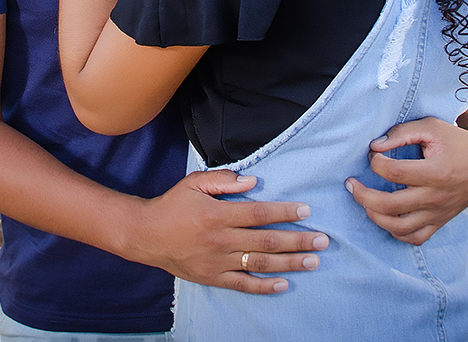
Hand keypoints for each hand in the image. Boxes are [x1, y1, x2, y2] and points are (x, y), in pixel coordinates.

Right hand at [122, 169, 328, 294]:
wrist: (145, 235)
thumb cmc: (172, 205)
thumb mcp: (194, 183)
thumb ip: (223, 181)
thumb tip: (252, 182)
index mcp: (219, 214)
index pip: (259, 214)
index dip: (284, 212)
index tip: (306, 211)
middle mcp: (222, 240)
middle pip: (267, 241)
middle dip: (298, 240)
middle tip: (322, 240)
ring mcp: (218, 261)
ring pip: (260, 263)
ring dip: (290, 263)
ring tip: (312, 261)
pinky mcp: (213, 277)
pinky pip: (243, 285)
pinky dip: (264, 286)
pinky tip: (284, 284)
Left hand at [346, 117, 467, 244]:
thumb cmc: (454, 141)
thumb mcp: (430, 126)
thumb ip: (401, 133)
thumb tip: (374, 146)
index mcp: (435, 172)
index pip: (394, 173)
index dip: (375, 162)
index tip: (372, 154)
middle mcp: (436, 197)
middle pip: (390, 205)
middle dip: (362, 195)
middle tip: (350, 183)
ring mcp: (438, 213)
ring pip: (399, 227)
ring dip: (374, 216)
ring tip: (363, 201)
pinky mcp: (439, 222)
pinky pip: (415, 238)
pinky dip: (396, 232)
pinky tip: (385, 218)